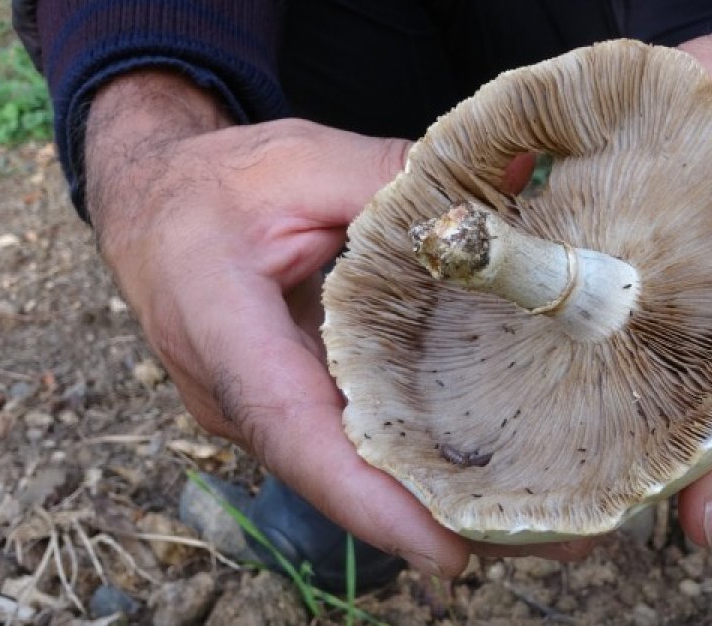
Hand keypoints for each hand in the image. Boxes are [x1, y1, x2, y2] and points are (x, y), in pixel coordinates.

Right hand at [84, 70, 592, 575]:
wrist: (153, 208)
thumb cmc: (216, 186)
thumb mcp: (301, 162)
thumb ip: (395, 177)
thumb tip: (514, 177)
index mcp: (224, 328)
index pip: (294, 429)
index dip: (367, 499)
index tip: (445, 551)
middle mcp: (239, 395)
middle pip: (341, 476)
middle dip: (442, 519)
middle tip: (558, 540)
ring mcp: (264, 413)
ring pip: (352, 473)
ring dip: (442, 504)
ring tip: (555, 525)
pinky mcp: (292, 407)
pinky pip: (354, 447)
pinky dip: (420, 466)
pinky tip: (497, 472)